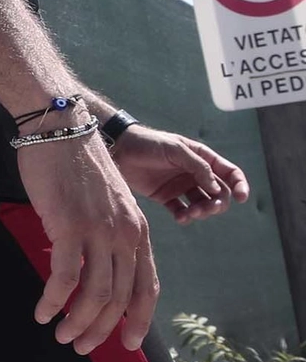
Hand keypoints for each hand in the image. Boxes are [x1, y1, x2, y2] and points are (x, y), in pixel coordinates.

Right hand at [17, 131, 157, 355]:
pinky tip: (41, 312)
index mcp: (138, 229)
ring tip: (62, 335)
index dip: (139, 319)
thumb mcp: (106, 202)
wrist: (60, 129)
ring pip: (95, 294)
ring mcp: (98, 230)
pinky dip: (53, 301)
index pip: (147, 285)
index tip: (127, 342)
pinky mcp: (68, 226)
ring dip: (78, 322)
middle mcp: (124, 233)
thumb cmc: (77, 163)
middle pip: (120, 297)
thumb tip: (93, 268)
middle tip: (82, 346)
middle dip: (102, 329)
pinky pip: (63, 278)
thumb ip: (107, 233)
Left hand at [111, 126, 250, 223]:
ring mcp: (181, 186)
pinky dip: (185, 216)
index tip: (242, 198)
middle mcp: (195, 173)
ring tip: (190, 214)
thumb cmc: (148, 143)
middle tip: (206, 209)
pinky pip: (182, 211)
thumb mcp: (174, 149)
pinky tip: (181, 218)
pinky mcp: (166, 197)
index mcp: (202, 158)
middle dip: (217, 204)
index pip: (229, 172)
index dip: (240, 185)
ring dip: (202, 212)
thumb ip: (197, 166)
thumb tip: (216, 187)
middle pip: (219, 193)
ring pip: (202, 204)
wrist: (118, 150)